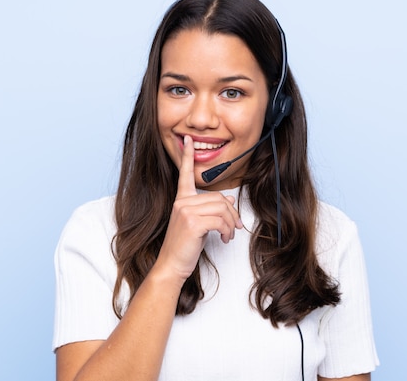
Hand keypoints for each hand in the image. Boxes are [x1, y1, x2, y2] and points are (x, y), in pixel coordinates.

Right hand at [156, 135, 242, 280]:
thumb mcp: (198, 224)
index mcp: (181, 200)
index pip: (184, 174)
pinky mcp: (192, 223)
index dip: (187, 156)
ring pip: (222, 208)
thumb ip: (211, 209)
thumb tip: (230, 198)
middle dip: (231, 213)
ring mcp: (185, 211)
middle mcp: (182, 202)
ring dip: (231, 224)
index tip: (188, 140)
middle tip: (234, 227)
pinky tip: (224, 238)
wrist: (172, 265)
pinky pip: (220, 220)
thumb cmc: (184, 246)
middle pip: (218, 197)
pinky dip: (227, 230)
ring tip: (228, 234)